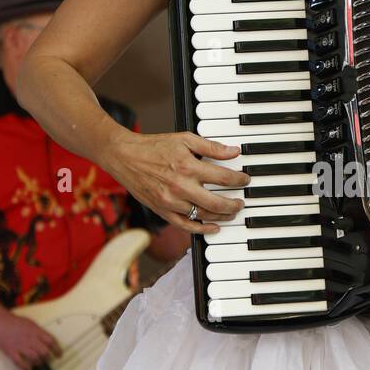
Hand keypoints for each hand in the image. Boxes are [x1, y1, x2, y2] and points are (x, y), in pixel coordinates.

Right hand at [0, 313, 62, 368]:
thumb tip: (48, 341)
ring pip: (34, 358)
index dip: (57, 349)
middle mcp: (29, 339)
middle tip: (47, 359)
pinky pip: (20, 362)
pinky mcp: (11, 352)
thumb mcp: (30, 323)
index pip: (51, 341)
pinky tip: (29, 368)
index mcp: (35, 331)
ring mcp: (20, 346)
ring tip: (39, 363)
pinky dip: (26, 367)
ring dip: (39, 362)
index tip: (59, 355)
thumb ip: (39, 332)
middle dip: (48, 357)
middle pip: (44, 351)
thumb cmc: (15, 322)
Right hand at [106, 129, 249, 234]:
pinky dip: (201, 229)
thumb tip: (234, 151)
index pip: (224, 178)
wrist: (124, 156)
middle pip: (217, 202)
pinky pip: (185, 225)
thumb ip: (211, 147)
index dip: (240, 180)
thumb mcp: (185, 139)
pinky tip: (213, 228)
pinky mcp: (162, 210)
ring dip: (221, 216)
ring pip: (203, 216)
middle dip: (234, 204)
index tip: (245, 180)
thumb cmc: (154, 146)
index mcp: (188, 166)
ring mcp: (170, 201)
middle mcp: (180, 186)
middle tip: (241, 202)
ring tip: (230, 212)